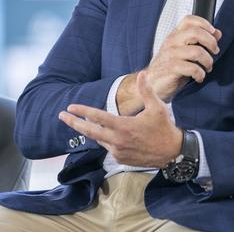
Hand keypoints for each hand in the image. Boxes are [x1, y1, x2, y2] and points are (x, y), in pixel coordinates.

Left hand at [59, 73, 182, 167]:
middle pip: (89, 131)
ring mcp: (118, 151)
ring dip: (89, 130)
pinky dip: (103, 139)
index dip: (82, 111)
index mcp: (124, 126)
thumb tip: (141, 74)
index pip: (98, 117)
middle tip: (61, 116)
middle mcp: (117, 140)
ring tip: (80, 123)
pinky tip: (104, 133)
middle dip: (73, 123)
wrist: (172, 152)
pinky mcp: (121, 159)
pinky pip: (107, 147)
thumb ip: (146, 90)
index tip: (70, 107)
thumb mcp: (157, 107)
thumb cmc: (164, 127)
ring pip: (98, 139)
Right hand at [145, 15, 221, 97]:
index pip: (189, 20)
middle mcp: (172, 41)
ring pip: (197, 51)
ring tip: (207, 67)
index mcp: (175, 35)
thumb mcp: (185, 52)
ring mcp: (170, 54)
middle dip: (211, 42)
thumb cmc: (170, 68)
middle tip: (215, 51)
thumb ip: (200, 42)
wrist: (152, 85)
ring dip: (208, 61)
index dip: (204, 23)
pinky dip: (200, 74)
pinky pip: (192, 68)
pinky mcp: (170, 68)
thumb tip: (217, 33)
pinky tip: (199, 77)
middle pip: (195, 32)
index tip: (214, 33)